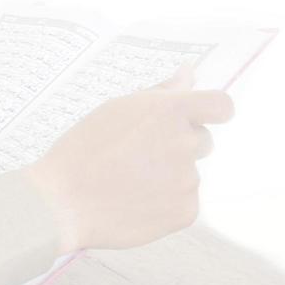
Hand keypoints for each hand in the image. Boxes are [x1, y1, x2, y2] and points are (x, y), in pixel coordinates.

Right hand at [24, 61, 234, 253]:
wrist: (63, 202)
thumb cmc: (83, 150)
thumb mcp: (117, 109)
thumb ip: (161, 92)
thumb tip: (189, 73)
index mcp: (169, 111)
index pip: (221, 105)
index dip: (211, 112)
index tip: (197, 119)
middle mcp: (185, 142)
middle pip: (202, 141)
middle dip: (178, 146)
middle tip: (138, 155)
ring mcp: (188, 179)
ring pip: (189, 173)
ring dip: (168, 176)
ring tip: (128, 182)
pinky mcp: (186, 211)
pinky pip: (184, 202)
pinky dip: (165, 203)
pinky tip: (135, 202)